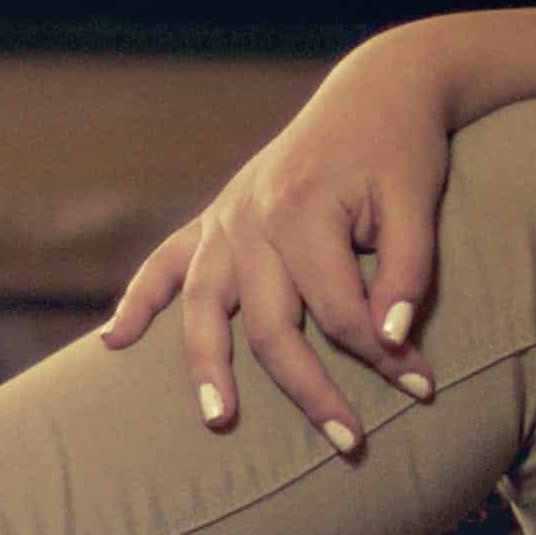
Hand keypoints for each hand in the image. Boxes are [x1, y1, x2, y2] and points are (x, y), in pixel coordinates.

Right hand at [101, 37, 450, 448]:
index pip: (338, 311)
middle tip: (351, 445)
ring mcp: (223, 223)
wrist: (374, 89)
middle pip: (271, 328)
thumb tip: (393, 339)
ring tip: (219, 419)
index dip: (382, 354)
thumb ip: (408, 271)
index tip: (423, 387)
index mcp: (300, 211)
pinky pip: (162, 266)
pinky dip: (136, 301)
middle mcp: (249, 221)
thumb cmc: (401, 147)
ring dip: (206, 368)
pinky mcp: (211, 222)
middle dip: (313, 391)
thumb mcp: (418, 200)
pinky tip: (112, 342)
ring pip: (204, 310)